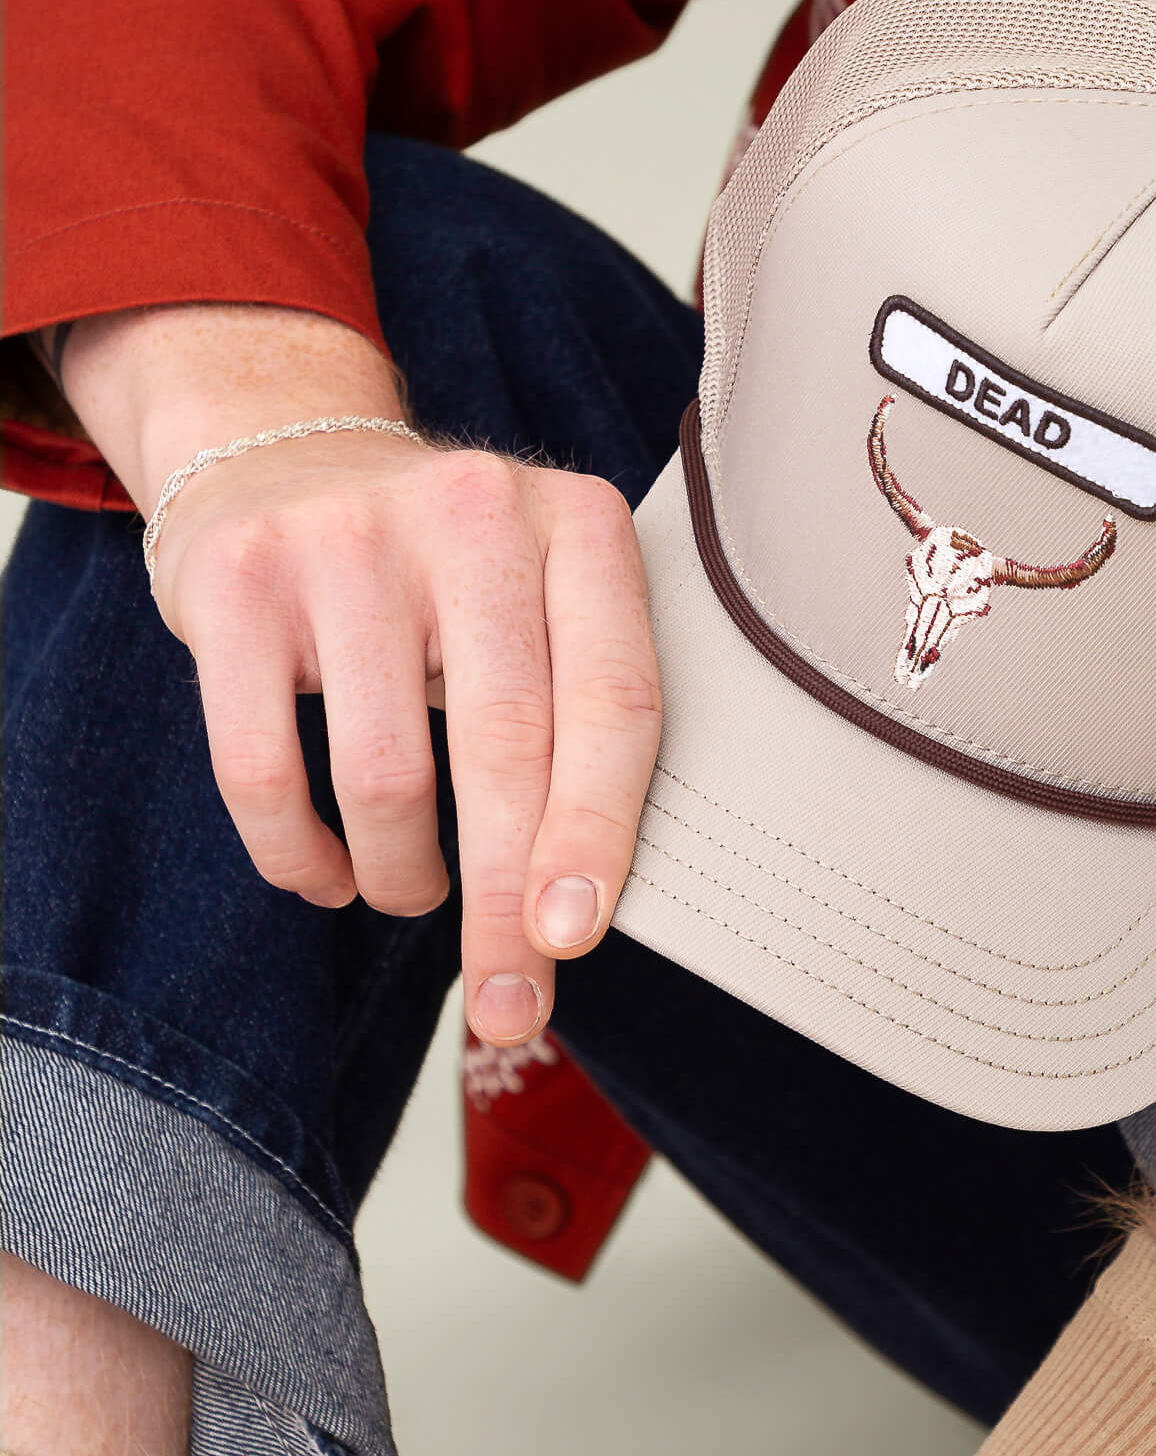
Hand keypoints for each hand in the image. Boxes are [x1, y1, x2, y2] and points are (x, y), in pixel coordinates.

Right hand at [147, 428, 659, 1042]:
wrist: (288, 454)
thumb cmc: (445, 573)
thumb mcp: (541, 597)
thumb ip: (577, 710)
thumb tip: (582, 910)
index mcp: (581, 523)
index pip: (615, 702)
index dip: (599, 835)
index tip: (577, 939)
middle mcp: (474, 512)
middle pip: (508, 750)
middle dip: (507, 903)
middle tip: (510, 1000)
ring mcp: (349, 538)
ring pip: (387, 775)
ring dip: (405, 875)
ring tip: (413, 892)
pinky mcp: (240, 580)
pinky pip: (263, 767)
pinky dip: (298, 855)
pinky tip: (327, 875)